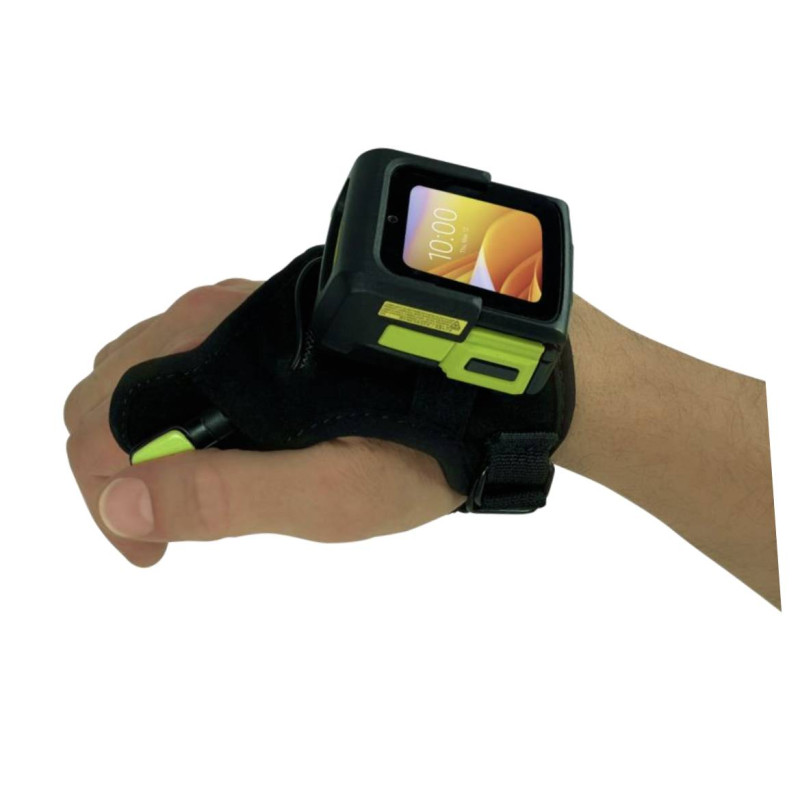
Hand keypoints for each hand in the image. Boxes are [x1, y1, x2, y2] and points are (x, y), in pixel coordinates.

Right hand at [64, 279, 463, 566]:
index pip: (99, 422)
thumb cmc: (408, 451)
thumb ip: (223, 496)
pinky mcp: (248, 319)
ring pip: (132, 376)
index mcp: (219, 356)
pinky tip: (209, 448)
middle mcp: (210, 317)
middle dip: (112, 468)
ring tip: (187, 495)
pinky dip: (166, 412)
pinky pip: (172, 363)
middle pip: (104, 394)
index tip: (146, 552)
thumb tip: (121, 503)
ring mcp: (227, 311)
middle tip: (162, 531)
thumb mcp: (321, 493)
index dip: (104, 497)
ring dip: (138, 440)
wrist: (471, 399)